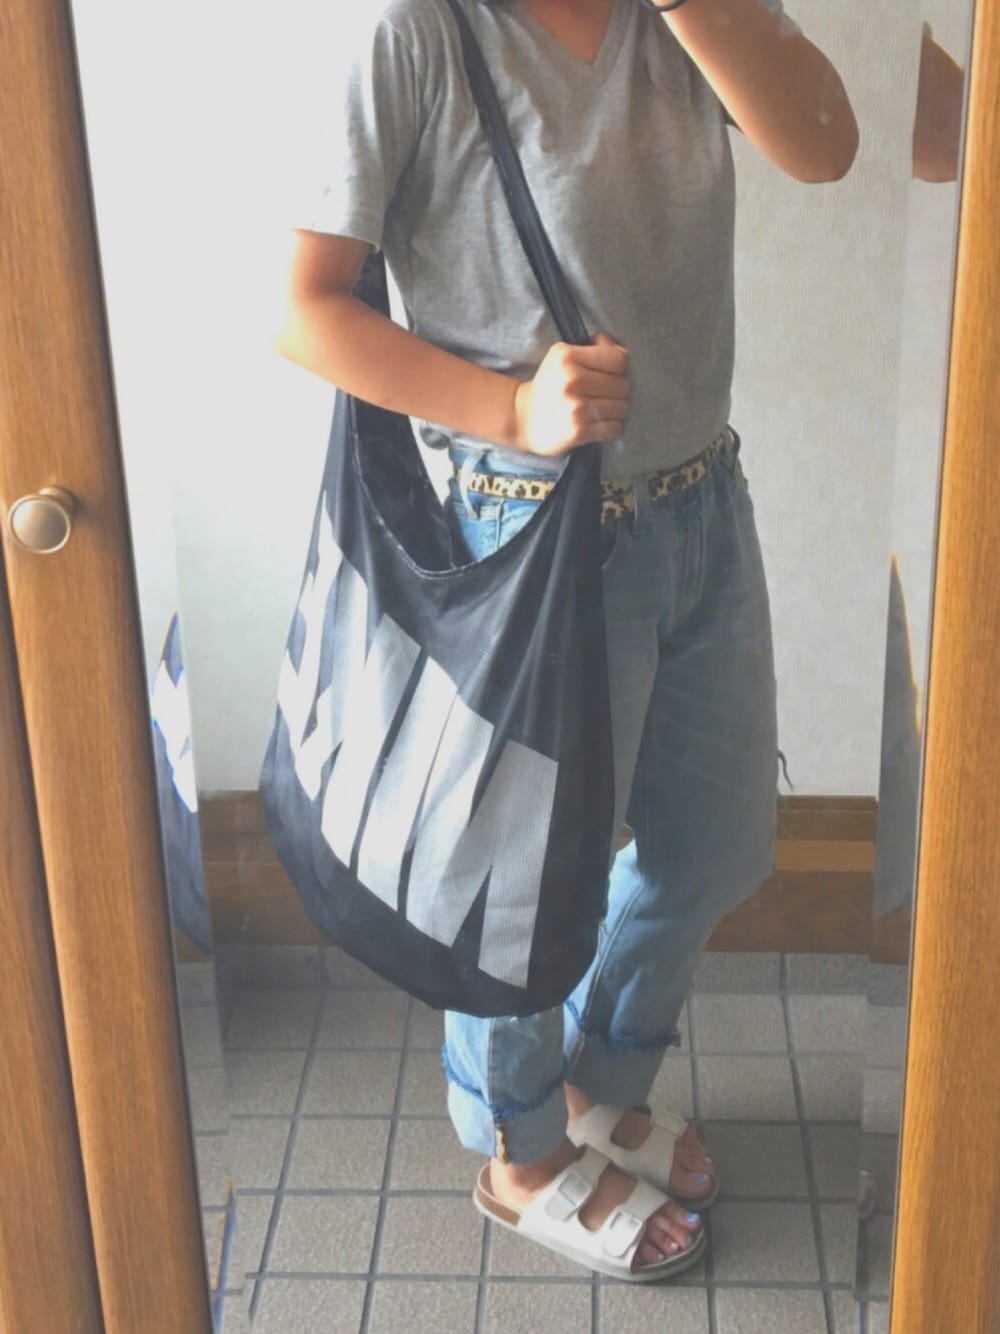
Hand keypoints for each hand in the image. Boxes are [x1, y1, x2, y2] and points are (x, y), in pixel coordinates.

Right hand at [512, 332, 629, 456]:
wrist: (522, 418)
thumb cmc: (549, 386)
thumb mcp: (563, 356)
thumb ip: (595, 348)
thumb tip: (621, 348)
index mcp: (568, 357)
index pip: (618, 359)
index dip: (617, 368)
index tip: (606, 374)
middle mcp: (572, 380)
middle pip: (622, 385)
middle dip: (616, 391)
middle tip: (600, 395)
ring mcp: (576, 407)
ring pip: (622, 408)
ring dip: (614, 411)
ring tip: (598, 409)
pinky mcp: (579, 431)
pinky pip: (614, 428)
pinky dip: (610, 427)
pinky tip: (596, 423)